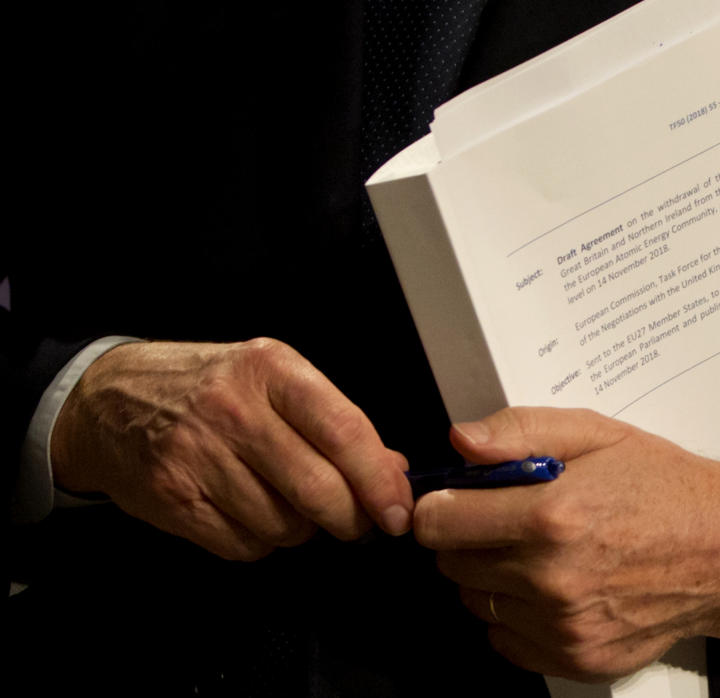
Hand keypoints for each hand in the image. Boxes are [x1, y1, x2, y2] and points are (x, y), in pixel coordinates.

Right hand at [51, 338, 412, 559]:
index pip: (344, 430)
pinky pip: (245, 545)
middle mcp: (235, 409)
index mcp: (271, 369)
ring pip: (285, 526)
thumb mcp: (274, 380)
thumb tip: (394, 470)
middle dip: (351, 518)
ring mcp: (199, 456)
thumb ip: (335, 421)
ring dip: (302, 529)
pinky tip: (250, 512)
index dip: (379, 480)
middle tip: (357, 521)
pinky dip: (260, 541)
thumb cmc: (209, 388)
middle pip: (319, 488)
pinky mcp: (175, 499)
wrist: (112, 400)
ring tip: (288, 502)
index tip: (399, 510)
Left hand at [414, 407, 719, 681]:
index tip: (454, 499)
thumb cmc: (662, 486)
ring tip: (535, 550)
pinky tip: (549, 586)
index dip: (439, 505)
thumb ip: (519, 431)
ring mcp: (564, 626)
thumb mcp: (594, 433)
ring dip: (490, 577)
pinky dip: (515, 615)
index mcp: (550, 515)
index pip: (438, 523)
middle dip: (467, 538)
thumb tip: (461, 441)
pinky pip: (505, 641)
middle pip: (452, 565)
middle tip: (507, 519)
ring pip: (476, 603)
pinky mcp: (577, 658)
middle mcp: (552, 578)